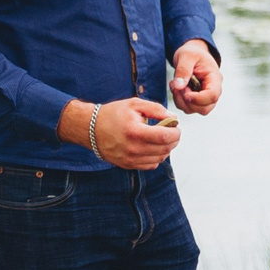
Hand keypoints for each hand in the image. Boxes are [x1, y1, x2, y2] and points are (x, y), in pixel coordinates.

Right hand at [58, 97, 182, 169]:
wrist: (92, 129)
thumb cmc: (114, 114)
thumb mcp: (135, 104)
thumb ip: (156, 109)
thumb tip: (173, 119)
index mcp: (135, 132)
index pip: (165, 137)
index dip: (176, 132)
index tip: (177, 127)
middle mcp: (133, 149)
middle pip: (165, 149)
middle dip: (174, 140)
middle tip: (172, 131)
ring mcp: (130, 159)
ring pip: (160, 158)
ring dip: (166, 148)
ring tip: (162, 137)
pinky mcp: (128, 165)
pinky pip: (151, 165)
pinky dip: (157, 156)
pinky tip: (152, 146)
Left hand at [169, 40, 222, 115]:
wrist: (192, 54)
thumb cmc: (192, 53)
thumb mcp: (186, 56)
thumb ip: (183, 70)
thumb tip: (179, 86)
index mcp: (215, 79)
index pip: (213, 96)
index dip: (199, 99)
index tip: (186, 93)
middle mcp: (212, 91)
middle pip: (204, 108)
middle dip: (187, 101)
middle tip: (178, 86)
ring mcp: (204, 97)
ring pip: (194, 110)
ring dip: (180, 100)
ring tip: (175, 84)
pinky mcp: (195, 100)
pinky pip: (187, 107)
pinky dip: (178, 100)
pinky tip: (176, 87)